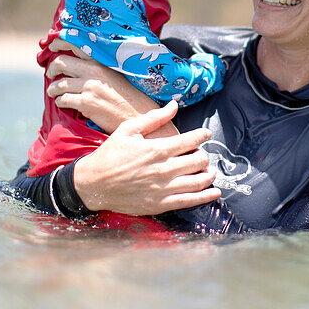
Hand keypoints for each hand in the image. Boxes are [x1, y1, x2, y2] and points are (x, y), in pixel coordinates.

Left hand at [47, 39, 160, 130]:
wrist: (139, 114)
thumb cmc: (128, 96)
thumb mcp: (116, 74)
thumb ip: (99, 67)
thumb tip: (80, 65)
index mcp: (101, 60)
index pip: (76, 44)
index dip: (59, 42)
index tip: (51, 47)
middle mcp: (94, 70)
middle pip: (61, 62)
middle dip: (51, 69)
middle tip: (51, 74)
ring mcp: (89, 86)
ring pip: (58, 84)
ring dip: (53, 89)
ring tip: (53, 92)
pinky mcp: (86, 103)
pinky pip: (63, 100)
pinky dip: (59, 101)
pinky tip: (63, 103)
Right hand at [72, 101, 220, 214]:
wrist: (93, 183)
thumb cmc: (110, 154)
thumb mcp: (128, 130)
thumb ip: (154, 118)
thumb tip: (174, 105)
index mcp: (157, 149)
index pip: (191, 140)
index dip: (202, 135)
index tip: (206, 134)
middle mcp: (164, 169)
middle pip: (199, 160)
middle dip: (204, 155)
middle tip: (202, 154)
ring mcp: (164, 188)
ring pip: (199, 181)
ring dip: (208, 174)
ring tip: (209, 171)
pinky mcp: (161, 204)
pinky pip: (190, 201)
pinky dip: (206, 196)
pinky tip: (214, 192)